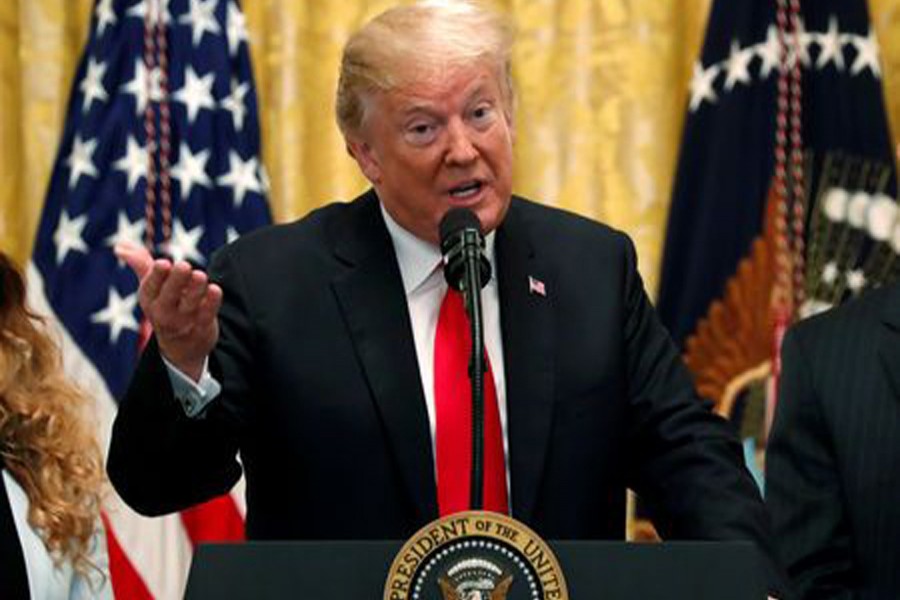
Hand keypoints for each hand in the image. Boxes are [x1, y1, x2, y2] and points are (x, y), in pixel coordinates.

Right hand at [115, 242, 222, 381]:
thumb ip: (140, 265)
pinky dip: (211, 302)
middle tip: (184, 265)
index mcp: (149, 299)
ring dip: (195, 289)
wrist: (181, 347)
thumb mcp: (150, 290)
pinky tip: (215, 289)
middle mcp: (164, 312)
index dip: (156, 275)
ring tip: (200, 275)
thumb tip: (120, 247)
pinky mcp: (203, 327)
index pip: (150, 287)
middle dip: (176, 280)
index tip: (163, 263)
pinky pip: (207, 314)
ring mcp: (184, 321)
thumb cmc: (164, 307)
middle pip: (170, 296)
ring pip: (190, 304)